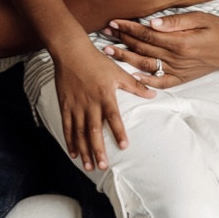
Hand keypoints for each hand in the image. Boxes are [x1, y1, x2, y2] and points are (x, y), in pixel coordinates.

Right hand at [51, 36, 152, 172]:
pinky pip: (67, 126)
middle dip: (98, 150)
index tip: (124, 146)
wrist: (71, 51)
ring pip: (79, 132)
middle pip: (94, 130)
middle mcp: (90, 103)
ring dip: (84, 150)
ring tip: (89, 166)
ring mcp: (76, 105)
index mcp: (105, 95)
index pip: (113, 117)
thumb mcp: (118, 71)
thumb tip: (153, 94)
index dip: (118, 132)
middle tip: (103, 166)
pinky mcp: (65, 105)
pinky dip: (70, 141)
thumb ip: (135, 85)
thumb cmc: (96, 60)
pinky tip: (73, 153)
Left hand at [102, 10, 218, 86]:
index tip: (114, 21)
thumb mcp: (200, 18)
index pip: (147, 34)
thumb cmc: (218, 28)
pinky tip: (131, 75)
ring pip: (146, 64)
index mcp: (180, 42)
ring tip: (109, 50)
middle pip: (143, 48)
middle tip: (104, 31)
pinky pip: (161, 82)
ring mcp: (179, 70)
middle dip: (122, 39)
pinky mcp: (182, 78)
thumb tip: (153, 22)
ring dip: (126, 58)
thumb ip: (176, 22)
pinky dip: (146, 80)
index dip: (129, 28)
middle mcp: (177, 59)